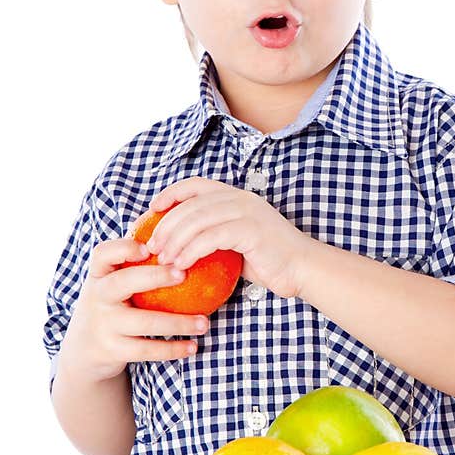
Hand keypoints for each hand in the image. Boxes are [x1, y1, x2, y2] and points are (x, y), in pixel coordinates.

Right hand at [57, 237, 211, 382]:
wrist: (85, 349)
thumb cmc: (112, 304)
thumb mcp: (112, 281)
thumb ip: (134, 261)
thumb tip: (179, 228)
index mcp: (99, 275)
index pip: (103, 253)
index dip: (124, 248)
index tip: (149, 247)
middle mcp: (97, 297)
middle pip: (123, 283)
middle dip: (154, 277)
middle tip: (184, 273)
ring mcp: (104, 325)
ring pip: (143, 322)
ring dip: (178, 322)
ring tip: (205, 322)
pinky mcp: (113, 350)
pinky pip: (146, 350)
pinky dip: (172, 349)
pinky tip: (193, 347)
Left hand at [144, 177, 315, 299]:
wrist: (303, 268)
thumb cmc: (269, 260)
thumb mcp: (237, 242)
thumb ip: (213, 235)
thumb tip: (178, 246)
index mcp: (236, 196)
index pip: (195, 185)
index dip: (170, 194)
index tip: (151, 212)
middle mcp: (240, 198)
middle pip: (190, 205)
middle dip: (165, 225)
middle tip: (151, 247)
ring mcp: (246, 212)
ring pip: (196, 220)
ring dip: (174, 240)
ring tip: (162, 260)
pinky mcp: (250, 230)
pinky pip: (210, 238)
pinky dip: (190, 252)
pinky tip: (181, 266)